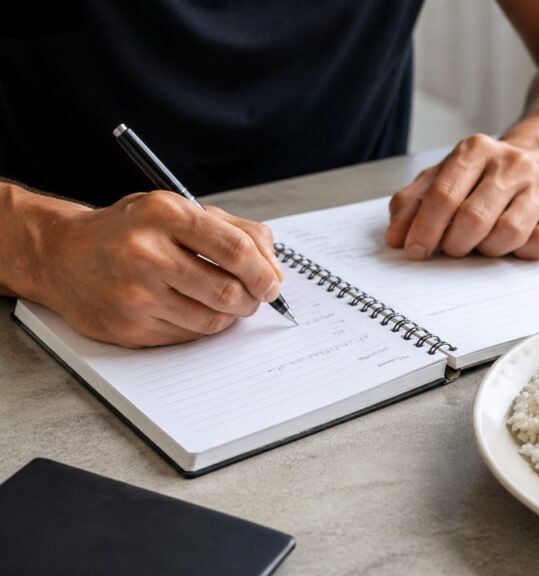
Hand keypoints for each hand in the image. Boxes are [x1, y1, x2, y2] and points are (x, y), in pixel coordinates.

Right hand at [36, 191, 283, 347]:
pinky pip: (187, 336)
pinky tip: (191, 310)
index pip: (236, 249)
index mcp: (165, 214)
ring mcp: (134, 294)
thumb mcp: (178, 210)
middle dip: (252, 299)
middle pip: (228, 290)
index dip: (265, 272)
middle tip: (254, 297)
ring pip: (212, 320)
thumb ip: (234, 230)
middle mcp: (146, 253)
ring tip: (224, 302)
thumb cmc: (130, 230)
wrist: (61, 254)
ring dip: (230, 316)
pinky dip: (201, 327)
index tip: (272, 282)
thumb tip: (273, 268)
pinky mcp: (128, 327)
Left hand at [385, 133, 538, 259]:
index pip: (444, 195)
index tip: (414, 251)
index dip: (425, 229)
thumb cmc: (483, 178)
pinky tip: (514, 245)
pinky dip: (522, 253)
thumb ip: (413, 204)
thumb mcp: (443, 178)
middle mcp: (512, 163)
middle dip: (455, 244)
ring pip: (508, 234)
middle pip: (474, 218)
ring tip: (484, 243)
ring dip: (489, 250)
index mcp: (476, 150)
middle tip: (452, 249)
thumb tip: (396, 238)